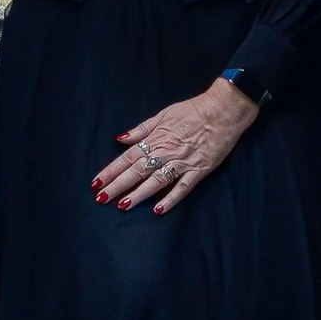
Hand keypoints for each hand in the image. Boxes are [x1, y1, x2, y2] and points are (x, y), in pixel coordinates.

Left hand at [93, 77, 258, 215]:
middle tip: (101, 199)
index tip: (96, 183)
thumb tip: (120, 138)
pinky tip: (158, 210)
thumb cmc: (194, 110)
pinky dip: (170, 199)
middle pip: (137, 171)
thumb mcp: (163, 115)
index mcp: (156, 138)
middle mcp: (165, 151)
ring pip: (156, 181)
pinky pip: (182, 188)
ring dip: (138, 194)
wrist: (224, 110)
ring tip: (123, 206)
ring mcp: (182, 162)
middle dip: (117, 185)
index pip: (128, 157)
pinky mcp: (198, 170)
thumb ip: (141, 129)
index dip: (111, 170)